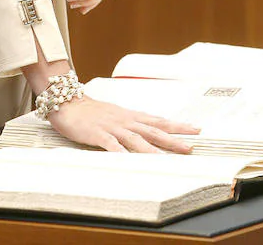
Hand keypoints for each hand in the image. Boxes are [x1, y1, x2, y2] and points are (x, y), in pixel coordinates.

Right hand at [48, 94, 199, 152]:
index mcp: (130, 116)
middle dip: (172, 138)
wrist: (67, 102)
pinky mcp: (98, 134)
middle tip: (190, 146)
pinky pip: (111, 146)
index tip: (195, 130)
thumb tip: (147, 132)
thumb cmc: (90, 110)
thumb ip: (129, 124)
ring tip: (166, 159)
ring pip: (136, 139)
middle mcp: (125, 120)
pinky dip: (120, 153)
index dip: (177, 126)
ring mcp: (112, 127)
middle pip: (153, 130)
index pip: (158, 121)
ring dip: (151, 149)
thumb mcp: (114, 115)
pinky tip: (128, 161)